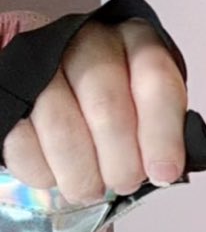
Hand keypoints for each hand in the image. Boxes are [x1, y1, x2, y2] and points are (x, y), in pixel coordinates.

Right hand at [0, 16, 187, 203]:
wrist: (62, 82)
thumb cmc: (117, 97)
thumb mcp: (150, 102)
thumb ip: (161, 128)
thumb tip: (165, 169)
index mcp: (135, 42)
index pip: (155, 80)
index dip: (162, 132)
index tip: (164, 171)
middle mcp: (89, 44)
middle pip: (106, 107)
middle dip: (120, 161)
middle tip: (125, 182)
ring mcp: (43, 66)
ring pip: (62, 128)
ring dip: (82, 173)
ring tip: (92, 189)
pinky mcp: (9, 93)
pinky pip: (23, 143)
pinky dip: (45, 172)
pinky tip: (59, 175)